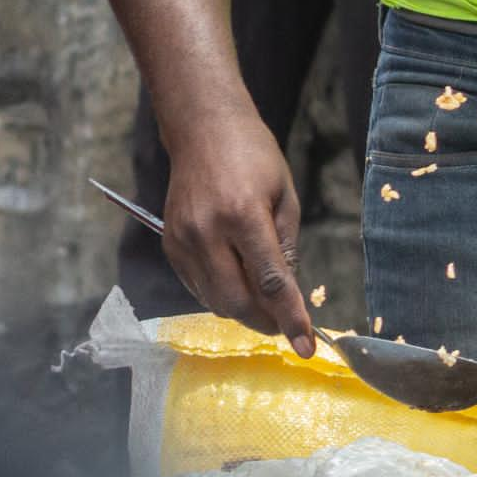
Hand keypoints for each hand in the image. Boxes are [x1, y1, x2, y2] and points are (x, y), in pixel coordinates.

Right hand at [161, 112, 316, 355]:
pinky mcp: (170, 245)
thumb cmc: (253, 156)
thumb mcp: (285, 195)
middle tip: (284, 323)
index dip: (291, 319)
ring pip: (214, 301)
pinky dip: (220, 294)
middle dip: (265, 321)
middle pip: (237, 302)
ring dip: (243, 310)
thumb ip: (286, 247)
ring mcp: (183, 240)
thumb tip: (288, 294)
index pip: (271, 282)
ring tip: (263, 301)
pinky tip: (236, 280)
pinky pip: (197, 287)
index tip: (306, 346)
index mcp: (243, 215)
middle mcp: (207, 231)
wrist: (203, 129)